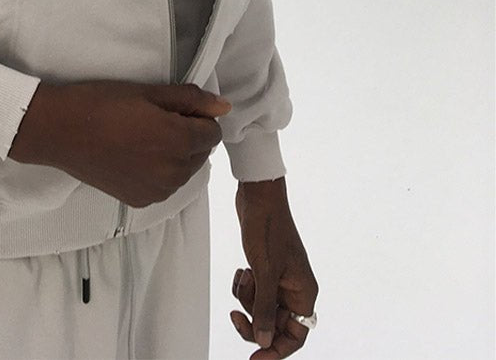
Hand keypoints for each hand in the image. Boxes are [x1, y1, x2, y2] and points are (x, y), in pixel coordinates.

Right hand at [7, 80, 230, 206]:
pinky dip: (158, 171)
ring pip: (184, 170)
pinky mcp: (141, 201)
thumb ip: (189, 99)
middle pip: (200, 152)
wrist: (61, 131)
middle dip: (187, 135)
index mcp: (179, 141)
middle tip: (152, 119)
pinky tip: (132, 156)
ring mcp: (158, 191)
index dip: (195, 116)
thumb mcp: (148, 92)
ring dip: (174, 155)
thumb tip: (225, 107)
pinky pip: (164, 185)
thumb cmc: (103, 103)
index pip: (212, 131)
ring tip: (141, 137)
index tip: (170, 108)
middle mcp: (175, 172)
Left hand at [230, 178, 317, 356]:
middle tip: (235, 317)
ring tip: (244, 276)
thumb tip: (264, 341)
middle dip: (254, 320)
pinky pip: (254, 291)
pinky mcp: (266, 269)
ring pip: (261, 308)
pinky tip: (242, 270)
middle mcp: (295, 289)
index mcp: (304, 293)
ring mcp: (280, 279)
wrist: (258, 196)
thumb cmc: (267, 228)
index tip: (255, 359)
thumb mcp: (264, 272)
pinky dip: (244, 285)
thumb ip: (264, 308)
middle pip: (275, 324)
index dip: (276, 350)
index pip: (295, 336)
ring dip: (247, 299)